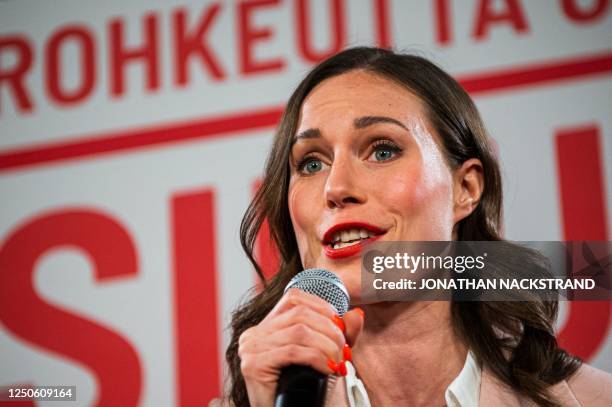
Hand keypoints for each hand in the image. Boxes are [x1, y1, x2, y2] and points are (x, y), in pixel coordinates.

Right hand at [238, 289, 364, 406]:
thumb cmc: (304, 392)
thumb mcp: (325, 356)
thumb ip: (340, 335)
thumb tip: (357, 314)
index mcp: (266, 327)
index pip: (294, 298)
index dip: (321, 306)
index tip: (340, 326)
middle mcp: (254, 334)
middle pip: (300, 314)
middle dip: (330, 330)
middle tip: (344, 351)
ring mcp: (251, 348)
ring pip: (299, 332)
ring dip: (327, 346)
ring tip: (338, 363)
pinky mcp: (254, 365)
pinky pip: (293, 352)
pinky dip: (317, 359)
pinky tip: (328, 370)